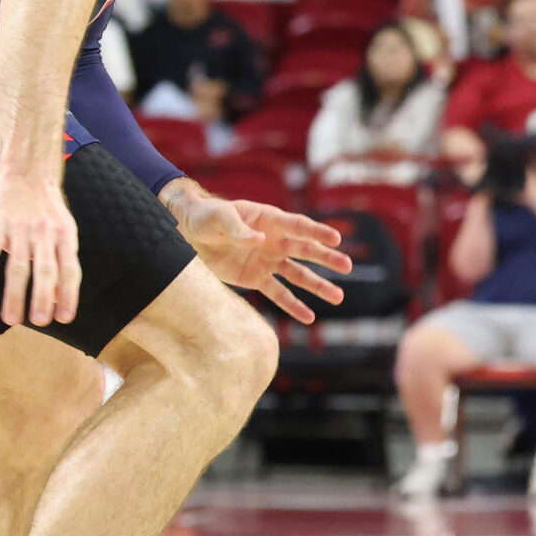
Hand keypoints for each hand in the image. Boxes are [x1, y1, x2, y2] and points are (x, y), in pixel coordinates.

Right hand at [0, 171, 78, 327]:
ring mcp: (20, 227)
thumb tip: (60, 298)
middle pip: (44, 270)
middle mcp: (45, 232)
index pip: (70, 270)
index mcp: (65, 236)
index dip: (68, 295)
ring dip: (14, 294)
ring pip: (17, 264)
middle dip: (42, 298)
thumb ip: (61, 262)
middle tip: (39, 322)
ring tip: (11, 319)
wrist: (28, 172)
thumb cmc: (47, 210)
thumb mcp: (63, 232)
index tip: (63, 319)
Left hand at [169, 188, 351, 324]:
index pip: (298, 226)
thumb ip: (239, 230)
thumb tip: (260, 240)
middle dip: (326, 259)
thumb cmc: (206, 218)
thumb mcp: (219, 219)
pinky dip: (293, 306)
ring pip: (298, 275)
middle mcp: (274, 240)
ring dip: (318, 286)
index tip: (336, 238)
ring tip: (338, 298)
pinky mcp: (256, 278)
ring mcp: (267, 260)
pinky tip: (309, 317)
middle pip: (305, 251)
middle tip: (347, 266)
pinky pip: (278, 294)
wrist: (187, 234)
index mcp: (269, 219)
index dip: (317, 232)